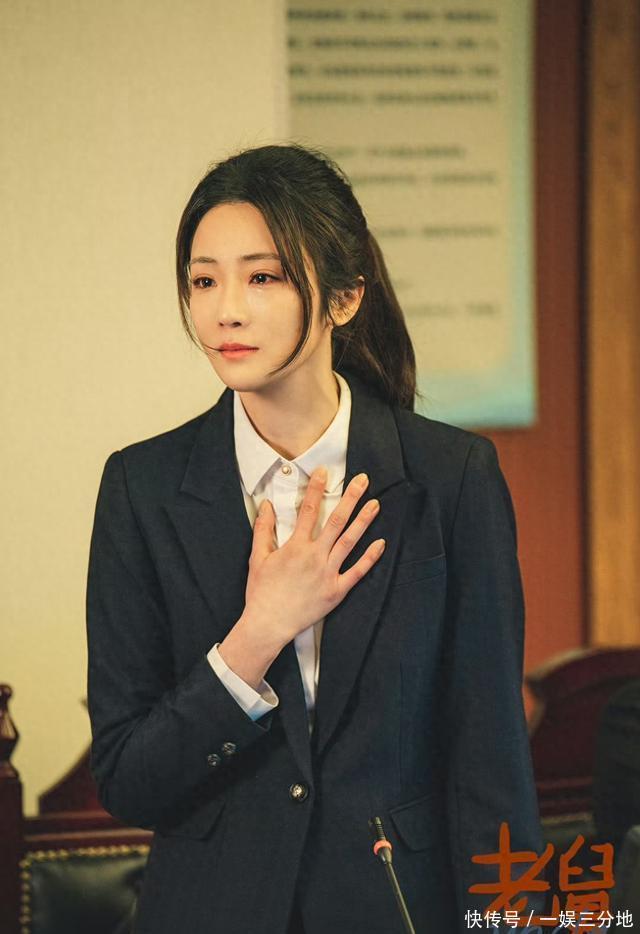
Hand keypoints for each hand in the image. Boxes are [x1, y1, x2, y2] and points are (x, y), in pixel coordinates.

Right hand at [217, 466, 383, 687]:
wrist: (268, 624)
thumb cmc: (261, 592)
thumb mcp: (258, 558)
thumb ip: (263, 529)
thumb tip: (266, 505)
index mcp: (295, 547)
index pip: (309, 511)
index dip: (317, 489)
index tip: (324, 472)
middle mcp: (315, 556)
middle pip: (337, 521)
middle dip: (350, 498)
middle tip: (362, 480)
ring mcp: (328, 573)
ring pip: (350, 542)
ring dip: (364, 521)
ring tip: (375, 504)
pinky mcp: (336, 591)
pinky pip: (357, 572)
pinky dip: (370, 557)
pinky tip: (381, 543)